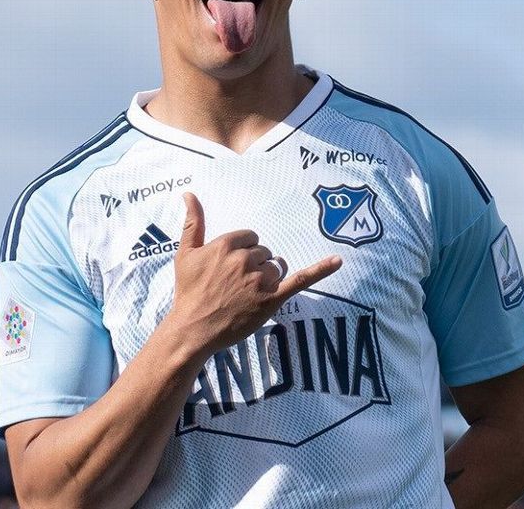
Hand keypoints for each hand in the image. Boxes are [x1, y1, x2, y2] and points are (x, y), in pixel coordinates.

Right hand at [165, 192, 341, 356]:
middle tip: (235, 285)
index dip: (243, 252)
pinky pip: (300, 279)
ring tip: (246, 294)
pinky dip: (320, 270)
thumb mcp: (185, 254)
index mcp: (226, 245)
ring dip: (267, 277)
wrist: (193, 329)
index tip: (231, 268)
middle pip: (264, 252)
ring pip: (276, 267)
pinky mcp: (271, 299)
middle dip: (254, 265)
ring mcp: (259, 280)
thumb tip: (189, 194)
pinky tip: (337, 261)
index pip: (250, 238)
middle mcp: (244, 259)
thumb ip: (193, 223)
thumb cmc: (188, 292)